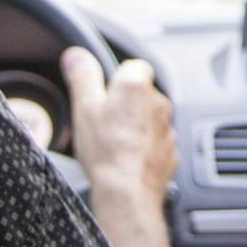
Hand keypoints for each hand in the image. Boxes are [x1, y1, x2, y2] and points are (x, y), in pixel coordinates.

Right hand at [61, 48, 179, 246]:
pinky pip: (155, 141)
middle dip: (125, 105)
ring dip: (135, 126)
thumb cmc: (106, 149)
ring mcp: (168, 127)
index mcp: (137, 85)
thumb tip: (75, 55)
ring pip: (149, 118)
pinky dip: (143, 146)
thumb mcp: (84, 107)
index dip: (116, 79)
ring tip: (113, 143)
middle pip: (141, 94)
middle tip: (104, 122)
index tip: (103, 94)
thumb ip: (82, 76)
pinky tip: (126, 158)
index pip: (133, 67)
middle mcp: (158, 101)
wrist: (127, 190)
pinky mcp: (171, 150)